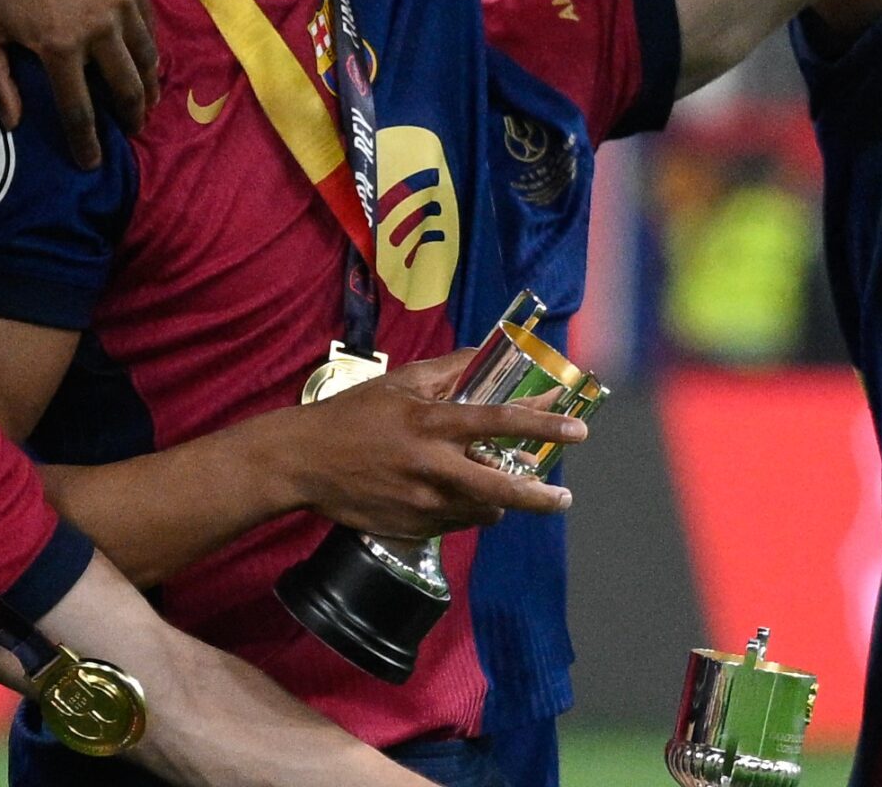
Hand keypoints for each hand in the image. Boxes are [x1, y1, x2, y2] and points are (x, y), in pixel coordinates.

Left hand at [0, 0, 159, 168]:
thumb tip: (14, 124)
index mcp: (59, 45)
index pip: (79, 108)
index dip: (87, 142)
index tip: (91, 163)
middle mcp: (99, 27)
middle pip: (126, 87)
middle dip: (131, 117)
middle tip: (131, 134)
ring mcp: (123, 4)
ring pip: (147, 59)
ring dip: (149, 88)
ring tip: (146, 104)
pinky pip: (150, 29)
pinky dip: (150, 53)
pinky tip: (145, 66)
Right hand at [284, 354, 588, 536]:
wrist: (303, 463)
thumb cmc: (354, 414)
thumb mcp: (403, 381)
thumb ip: (450, 369)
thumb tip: (486, 352)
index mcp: (435, 425)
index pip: (501, 424)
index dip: (544, 425)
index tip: (578, 430)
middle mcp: (433, 469)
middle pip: (501, 488)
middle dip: (540, 496)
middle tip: (563, 497)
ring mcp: (421, 504)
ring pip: (481, 511)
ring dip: (500, 502)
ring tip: (507, 488)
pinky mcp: (409, 529)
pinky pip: (454, 524)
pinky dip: (467, 511)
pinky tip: (463, 496)